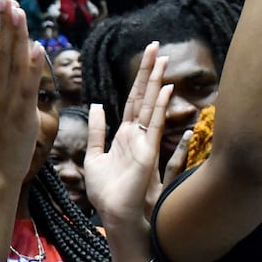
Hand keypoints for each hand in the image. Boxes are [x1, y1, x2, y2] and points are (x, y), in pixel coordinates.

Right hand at [0, 0, 44, 180]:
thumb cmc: (4, 146)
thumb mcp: (3, 112)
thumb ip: (6, 87)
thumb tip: (8, 62)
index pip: (2, 52)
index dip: (4, 27)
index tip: (5, 2)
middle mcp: (1, 92)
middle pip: (5, 51)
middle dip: (6, 23)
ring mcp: (9, 103)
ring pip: (13, 64)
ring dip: (16, 37)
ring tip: (17, 12)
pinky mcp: (20, 115)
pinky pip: (27, 87)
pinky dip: (31, 67)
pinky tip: (36, 48)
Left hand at [85, 42, 173, 223]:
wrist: (115, 215)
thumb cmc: (107, 193)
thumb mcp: (94, 157)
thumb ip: (97, 131)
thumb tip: (98, 105)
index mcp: (124, 135)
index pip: (133, 101)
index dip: (138, 79)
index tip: (146, 57)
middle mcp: (137, 135)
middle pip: (144, 97)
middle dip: (149, 72)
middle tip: (156, 46)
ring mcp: (145, 143)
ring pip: (152, 106)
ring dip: (157, 82)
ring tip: (164, 60)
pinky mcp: (148, 153)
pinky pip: (155, 126)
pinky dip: (159, 108)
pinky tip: (167, 91)